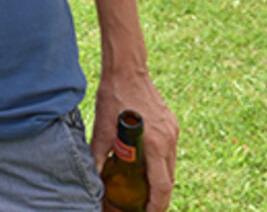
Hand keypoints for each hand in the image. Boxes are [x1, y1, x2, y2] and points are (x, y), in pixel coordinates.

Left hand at [92, 73, 177, 211]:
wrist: (127, 69)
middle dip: (160, 197)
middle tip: (146, 208)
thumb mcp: (102, 127)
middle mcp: (168, 139)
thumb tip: (93, 176)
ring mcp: (173, 131)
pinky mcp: (171, 124)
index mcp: (154, 143)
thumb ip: (99, 154)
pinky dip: (160, 163)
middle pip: (169, 178)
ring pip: (171, 166)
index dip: (157, 204)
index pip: (162, 185)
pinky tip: (146, 166)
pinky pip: (169, 151)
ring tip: (146, 192)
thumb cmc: (113, 96)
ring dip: (160, 181)